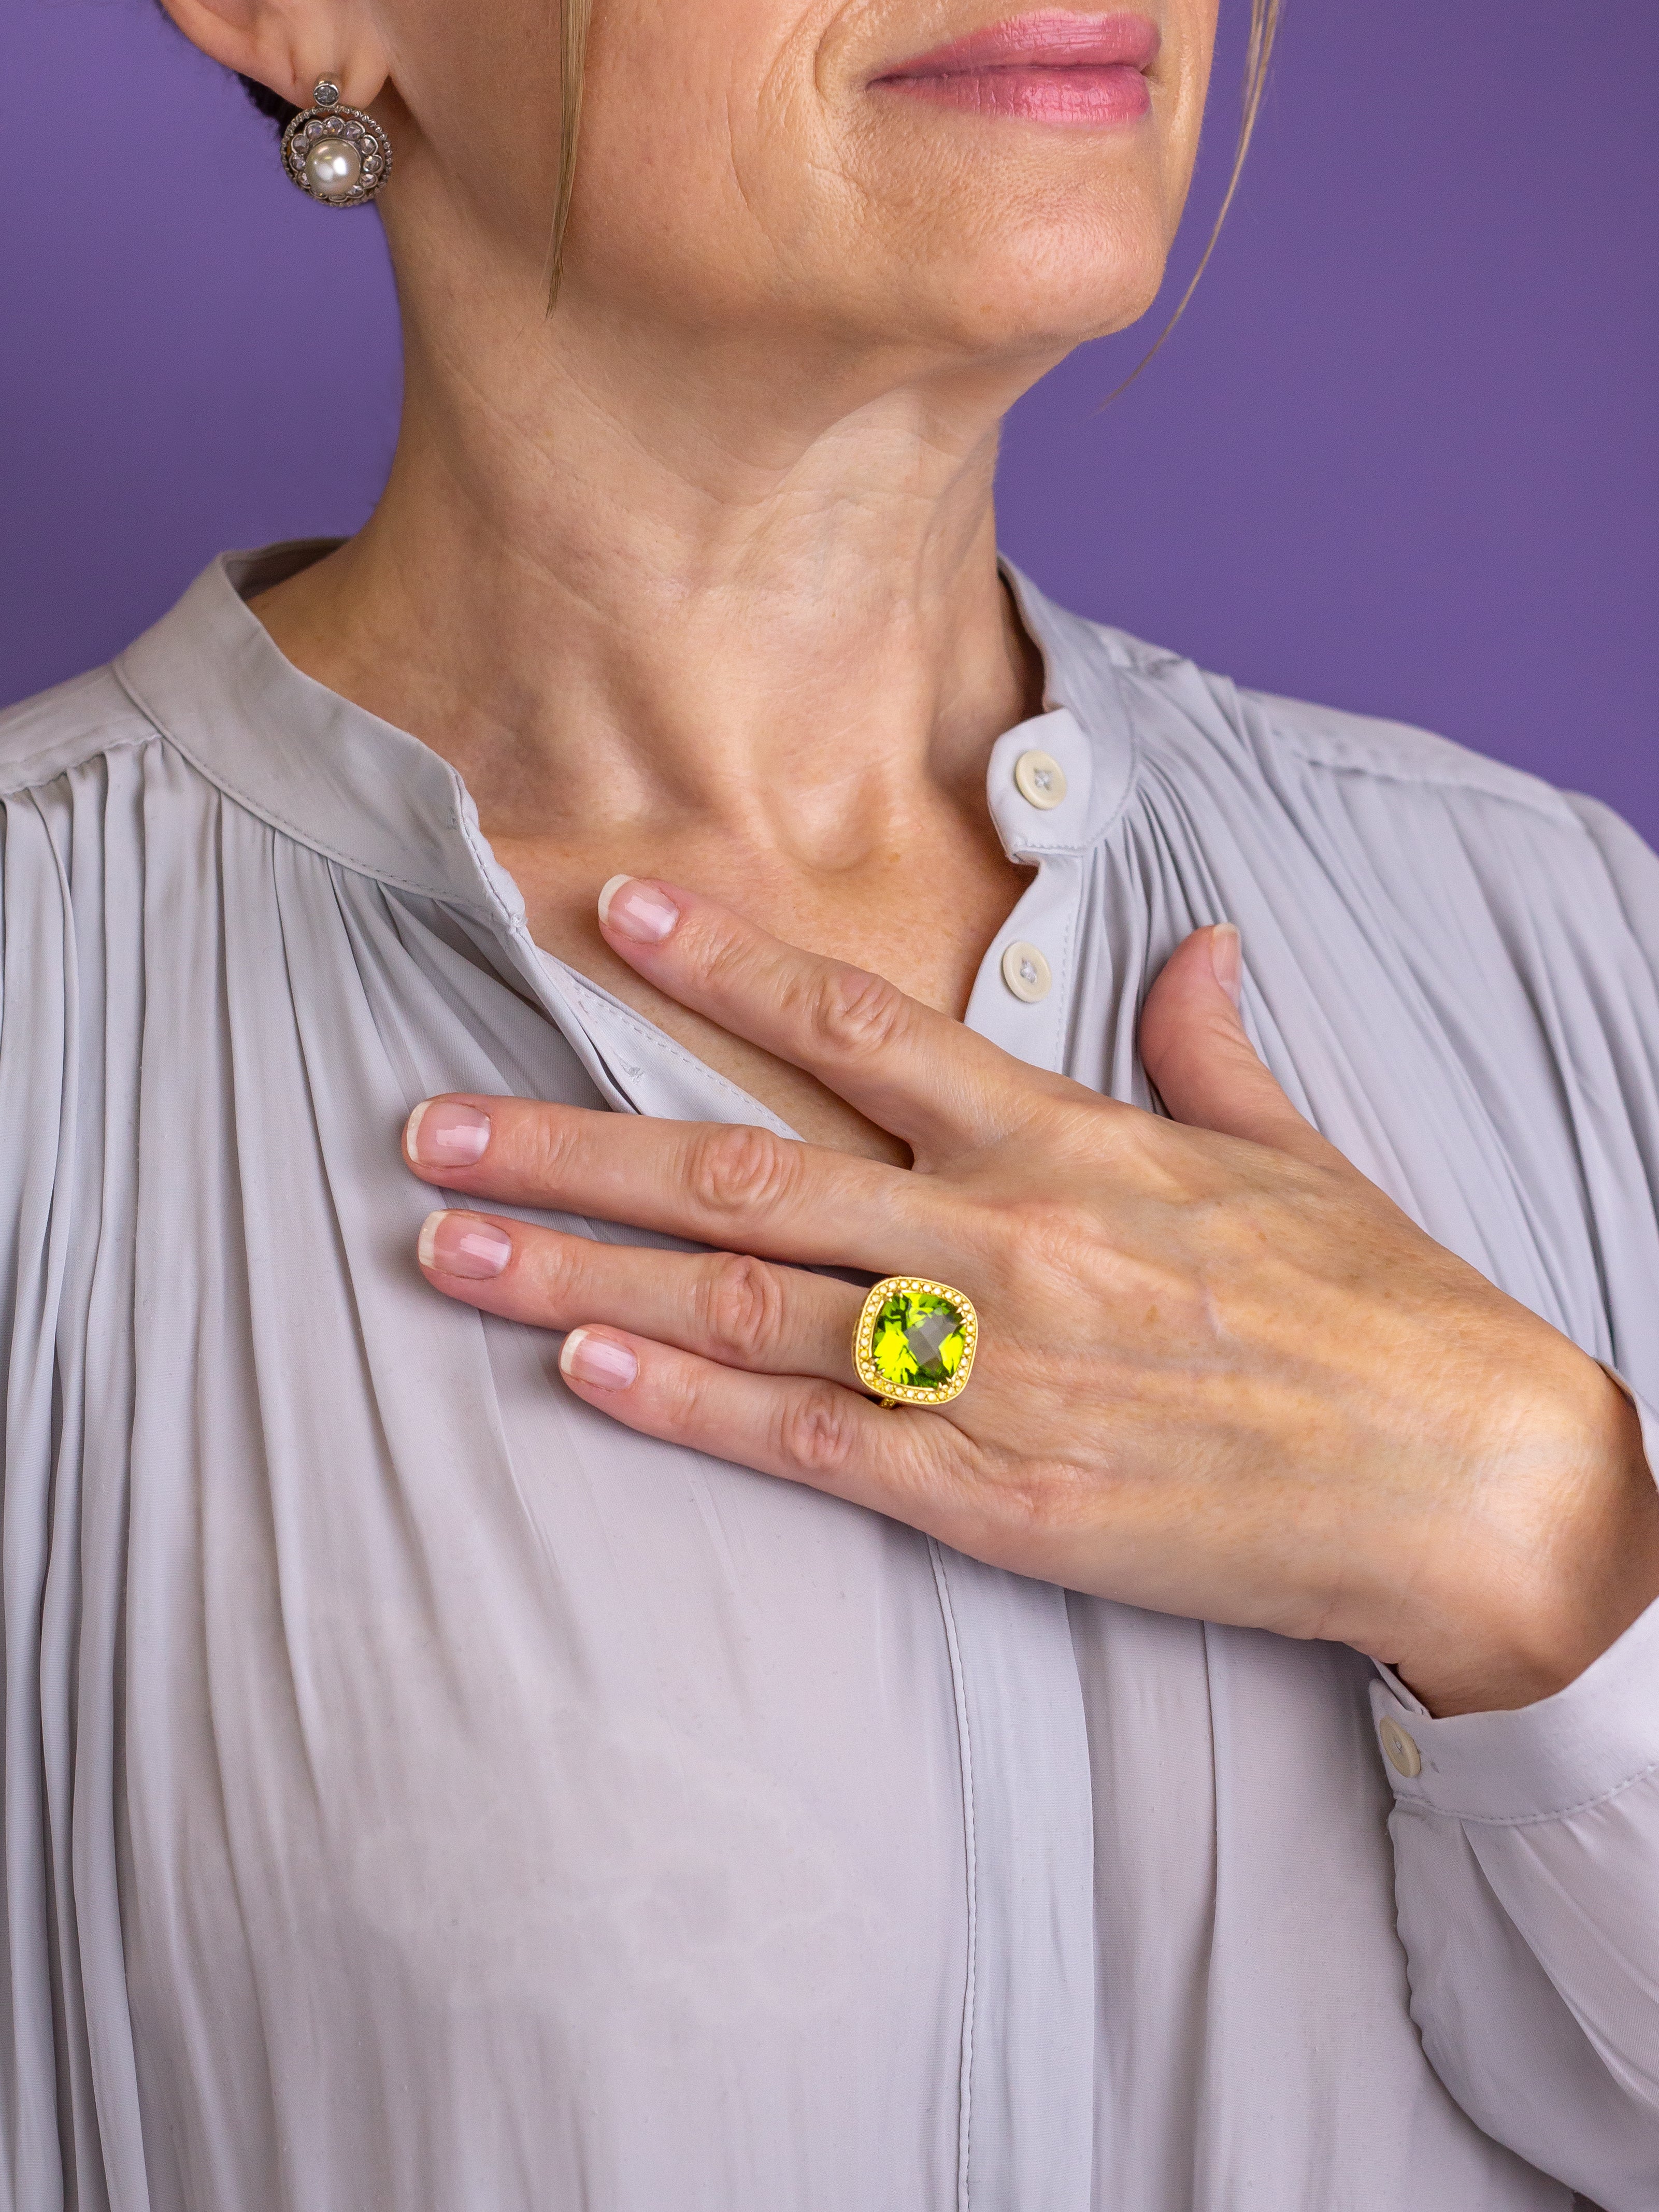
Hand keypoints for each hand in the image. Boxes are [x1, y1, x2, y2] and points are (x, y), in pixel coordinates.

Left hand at [403, 878, 1658, 1715]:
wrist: (1472, 1484)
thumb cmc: (1384, 1316)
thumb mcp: (1298, 1158)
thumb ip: (1215, 1047)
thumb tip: (1200, 950)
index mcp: (1072, 1141)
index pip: (862, 1024)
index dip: (724, 964)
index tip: (608, 916)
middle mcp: (1007, 1238)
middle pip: (746, 1169)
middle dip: (574, 1138)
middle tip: (430, 1120)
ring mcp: (992, 1371)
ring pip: (743, 1298)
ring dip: (581, 1267)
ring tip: (450, 1238)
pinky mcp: (997, 1498)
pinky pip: (811, 1434)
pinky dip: (686, 1400)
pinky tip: (582, 1363)